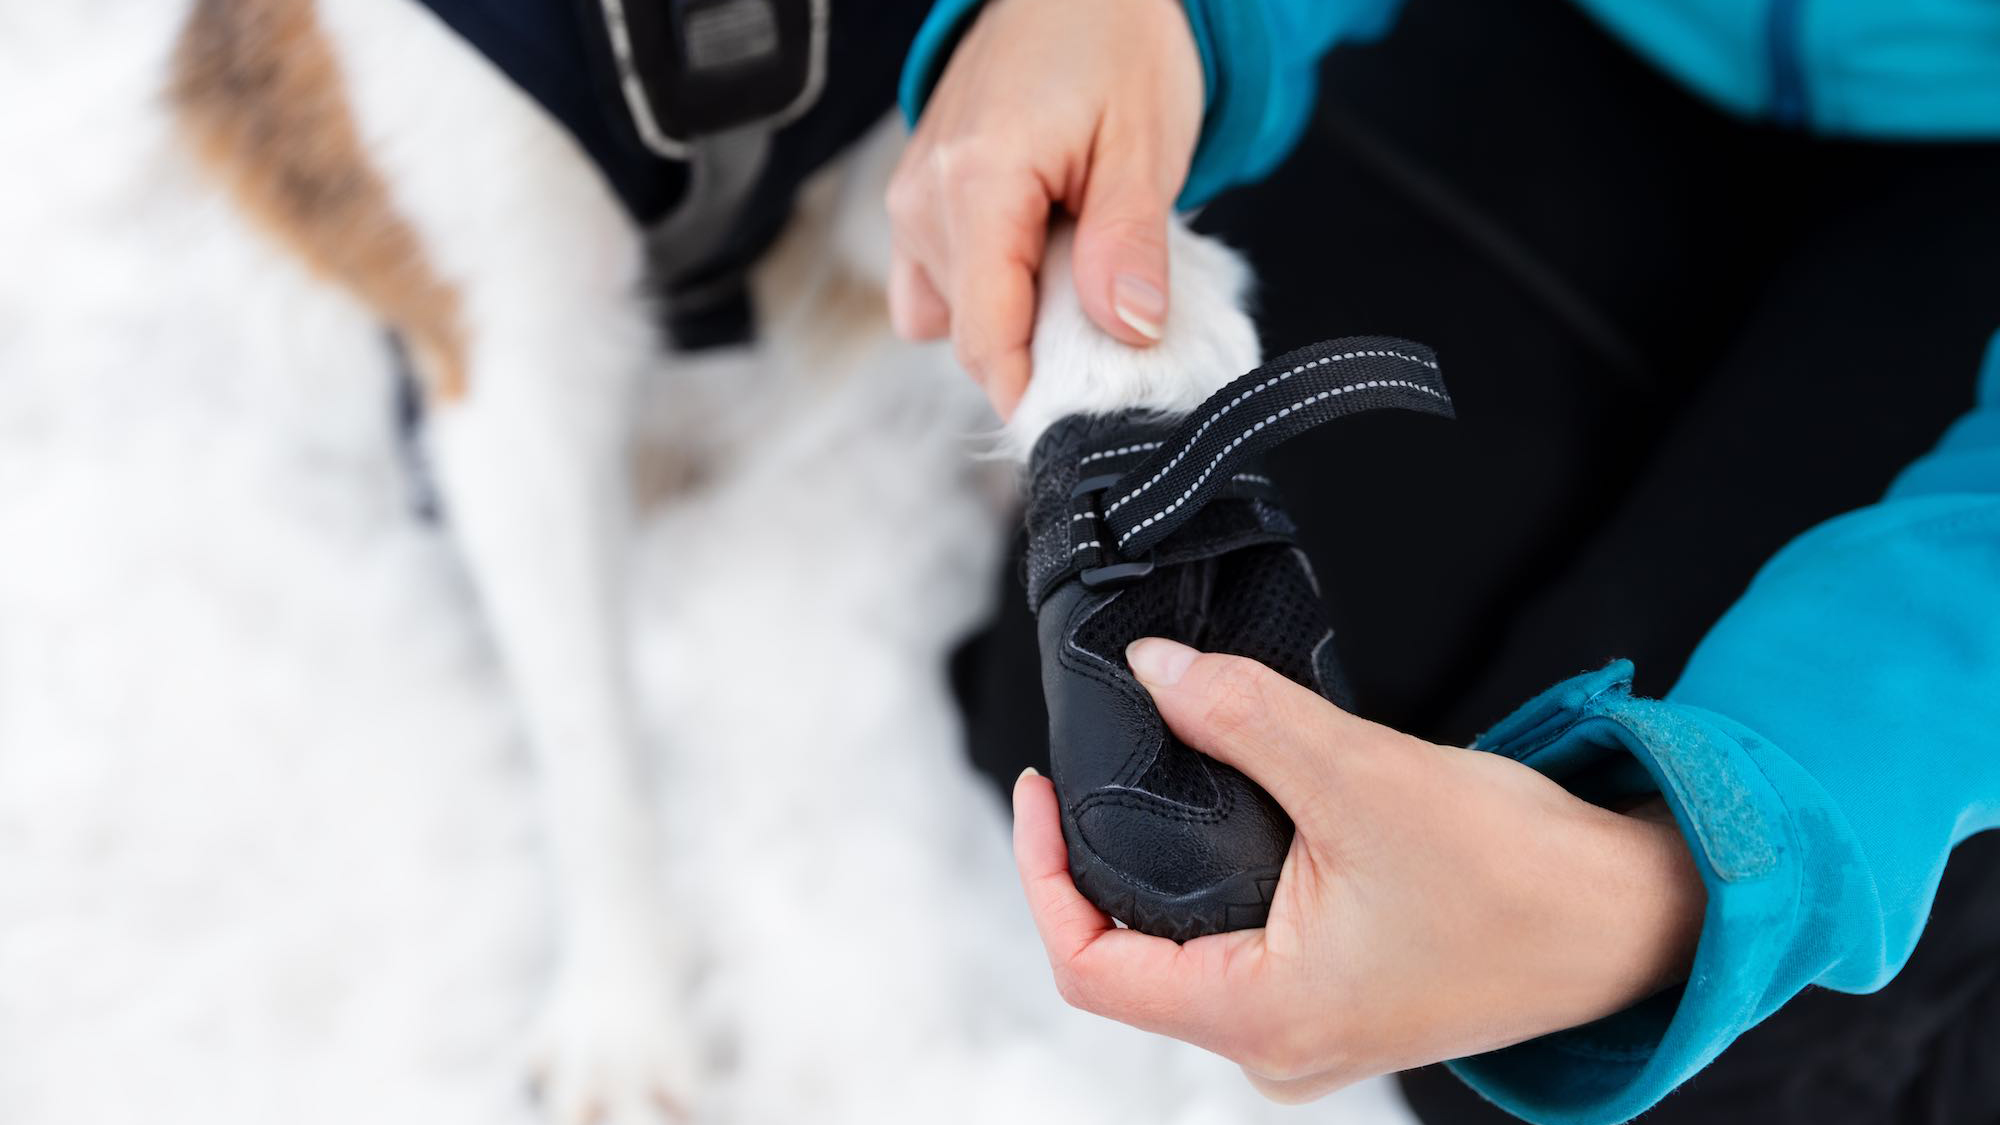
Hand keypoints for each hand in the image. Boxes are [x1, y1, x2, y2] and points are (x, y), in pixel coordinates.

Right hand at [886, 0, 1203, 417]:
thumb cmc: (1114, 42)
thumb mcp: (1145, 144)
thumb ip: (1130, 245)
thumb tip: (1126, 332)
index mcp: (977, 182)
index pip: (985, 335)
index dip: (1033, 390)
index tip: (1085, 416)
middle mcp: (924, 196)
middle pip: (968, 335)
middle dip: (1037, 352)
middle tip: (1111, 318)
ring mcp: (911, 197)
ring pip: (948, 315)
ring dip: (1012, 319)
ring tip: (1075, 270)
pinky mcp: (915, 197)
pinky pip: (932, 282)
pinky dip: (982, 292)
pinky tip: (1034, 259)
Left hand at [1012, 638, 1705, 1101]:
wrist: (1639, 917)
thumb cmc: (1523, 875)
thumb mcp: (1366, 778)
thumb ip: (1247, 719)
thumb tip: (1154, 669)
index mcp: (1265, 1021)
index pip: (1090, 967)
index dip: (1041, 873)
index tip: (1039, 787)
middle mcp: (1276, 1047)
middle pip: (1126, 960)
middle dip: (1092, 863)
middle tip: (1089, 766)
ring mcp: (1308, 1030)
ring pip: (1180, 951)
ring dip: (1153, 868)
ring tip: (1152, 775)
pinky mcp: (1339, 999)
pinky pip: (1234, 946)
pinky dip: (1209, 879)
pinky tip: (1223, 811)